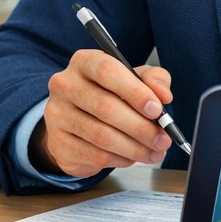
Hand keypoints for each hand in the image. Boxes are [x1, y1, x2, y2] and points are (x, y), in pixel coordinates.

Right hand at [30, 49, 172, 177]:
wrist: (76, 122)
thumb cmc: (109, 95)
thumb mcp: (133, 79)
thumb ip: (153, 80)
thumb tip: (164, 95)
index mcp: (84, 62)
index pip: (108, 71)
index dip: (135, 92)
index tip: (157, 109)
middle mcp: (65, 85)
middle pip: (105, 107)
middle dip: (141, 127)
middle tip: (163, 139)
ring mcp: (57, 115)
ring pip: (102, 136)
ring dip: (135, 147)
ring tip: (155, 152)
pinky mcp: (58, 143)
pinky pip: (95, 155)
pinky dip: (120, 159)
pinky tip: (132, 157)